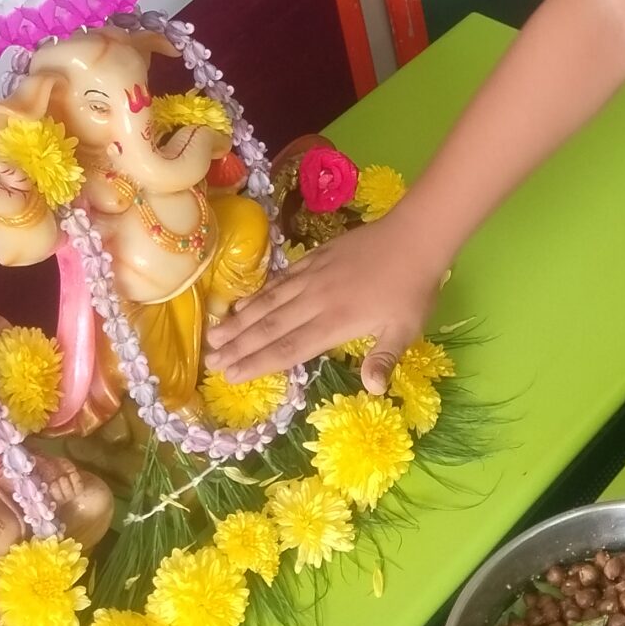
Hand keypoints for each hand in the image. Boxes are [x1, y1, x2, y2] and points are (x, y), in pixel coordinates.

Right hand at [206, 211, 442, 389]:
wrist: (414, 236)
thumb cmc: (413, 288)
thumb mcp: (406, 328)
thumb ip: (384, 358)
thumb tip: (372, 389)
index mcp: (336, 322)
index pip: (289, 348)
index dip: (259, 363)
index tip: (231, 376)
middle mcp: (317, 301)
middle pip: (270, 327)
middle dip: (238, 346)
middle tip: (210, 361)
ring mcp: (313, 277)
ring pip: (269, 303)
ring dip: (240, 321)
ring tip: (214, 335)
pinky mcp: (315, 259)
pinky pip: (280, 280)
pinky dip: (259, 294)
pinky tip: (243, 303)